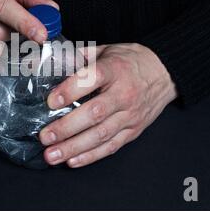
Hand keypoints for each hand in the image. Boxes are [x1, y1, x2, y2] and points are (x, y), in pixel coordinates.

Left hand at [39, 43, 177, 167]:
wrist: (164, 72)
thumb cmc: (130, 61)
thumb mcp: (106, 50)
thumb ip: (80, 56)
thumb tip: (49, 60)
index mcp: (115, 69)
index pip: (91, 79)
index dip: (69, 91)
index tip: (50, 102)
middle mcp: (123, 94)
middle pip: (94, 114)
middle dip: (66, 128)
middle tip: (45, 136)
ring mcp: (130, 115)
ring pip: (101, 135)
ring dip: (74, 147)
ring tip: (52, 155)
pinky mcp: (133, 130)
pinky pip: (111, 146)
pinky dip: (91, 156)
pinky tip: (72, 160)